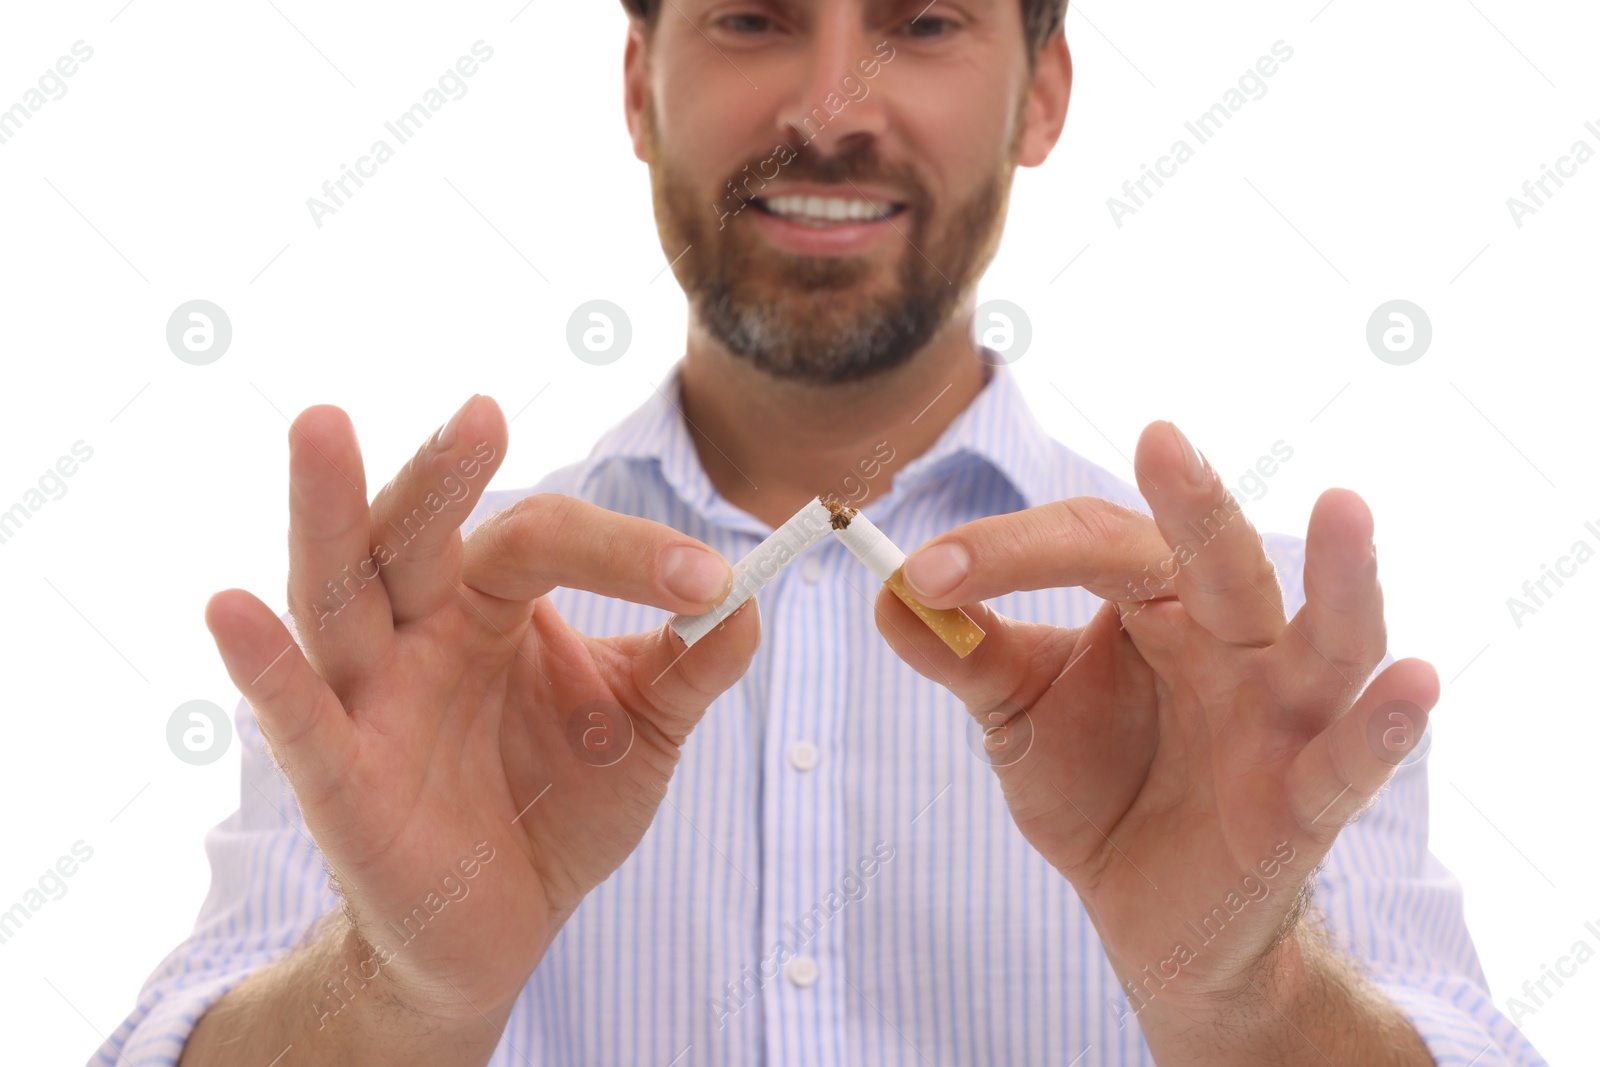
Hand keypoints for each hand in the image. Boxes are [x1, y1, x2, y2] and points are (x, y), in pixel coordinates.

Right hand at [203, 395, 756, 1031]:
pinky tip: (232, 609)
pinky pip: (295, 716)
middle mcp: (418, 630)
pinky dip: (264, 665)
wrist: (501, 924)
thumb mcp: (642, 728)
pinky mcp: (336, 778)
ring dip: (328, 514)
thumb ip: (692, 664)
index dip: (626, 551)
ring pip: (336, 592)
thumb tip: (747, 598)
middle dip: (441, 472)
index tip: (706, 580)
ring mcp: (368, 697)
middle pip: (414, 531)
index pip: (542, 537)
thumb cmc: (558, 804)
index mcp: (488, 601)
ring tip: (320, 427)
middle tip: (483, 414)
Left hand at [878, 421, 1437, 1028]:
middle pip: (1219, 558)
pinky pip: (1352, 759)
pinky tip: (1413, 684)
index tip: (926, 575)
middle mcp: (1231, 640)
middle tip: (1159, 439)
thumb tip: (891, 595)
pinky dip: (1382, 725)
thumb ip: (963, 654)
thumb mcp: (1015, 715)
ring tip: (1345, 509)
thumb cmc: (1097, 786)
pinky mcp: (1306, 801)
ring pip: (1326, 635)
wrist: (1143, 907)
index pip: (1095, 543)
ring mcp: (1280, 715)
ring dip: (1341, 578)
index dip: (1008, 551)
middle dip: (1193, 502)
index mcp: (1157, 602)